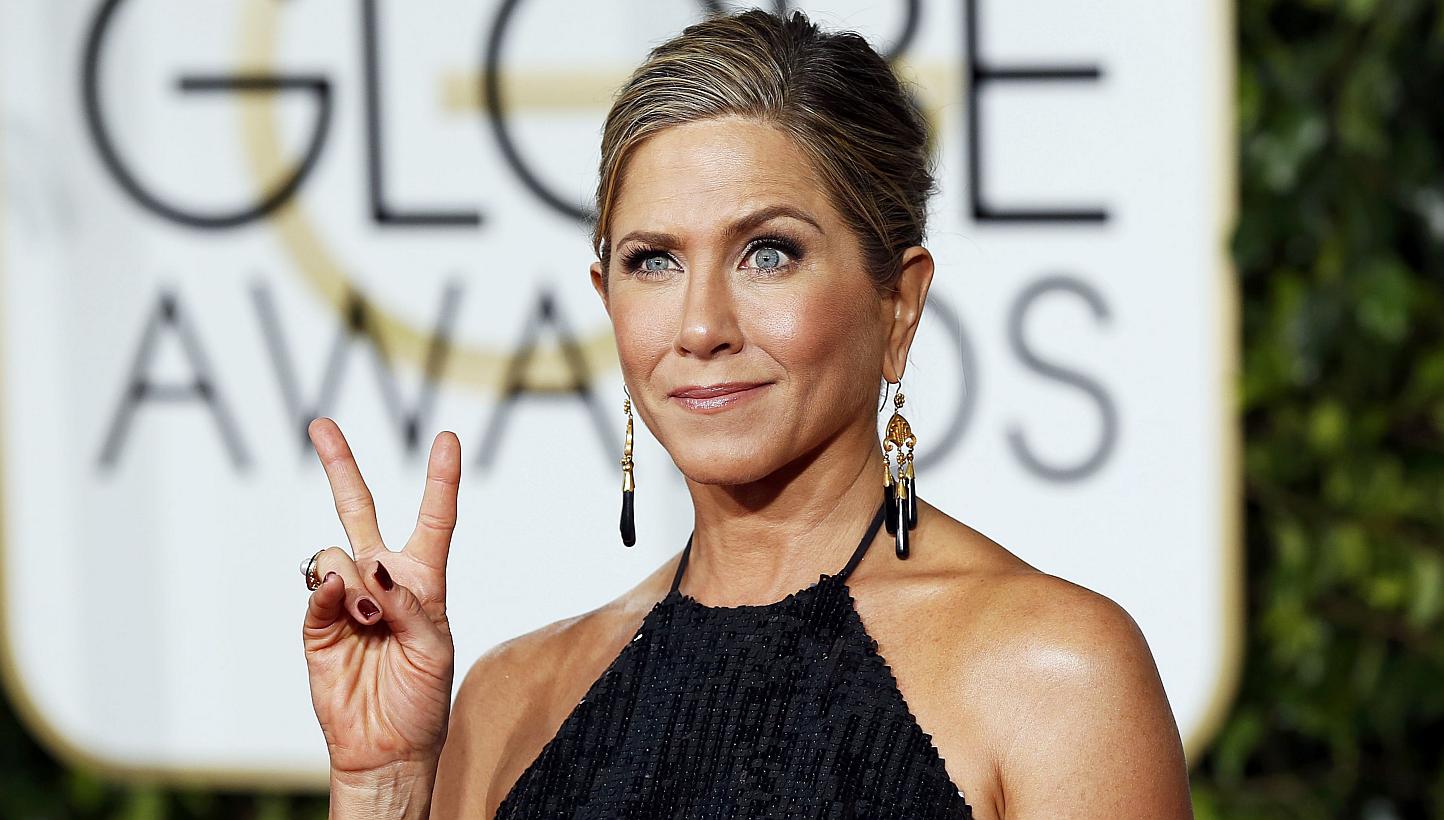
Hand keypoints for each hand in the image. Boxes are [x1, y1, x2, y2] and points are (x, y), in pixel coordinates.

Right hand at [301, 418, 460, 778]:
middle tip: (321, 425)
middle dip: (340, 466)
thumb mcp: (436, 648)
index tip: (447, 438)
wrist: (387, 745)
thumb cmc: (422, 696)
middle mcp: (382, 579)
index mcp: (423, 580)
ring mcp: (346, 597)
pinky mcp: (317, 622)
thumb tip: (371, 571)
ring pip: (339, 553)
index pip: (434, 520)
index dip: (441, 479)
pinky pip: (317, 586)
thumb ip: (410, 604)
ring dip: (357, 582)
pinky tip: (345, 610)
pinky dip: (329, 592)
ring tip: (373, 622)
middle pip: (359, 509)